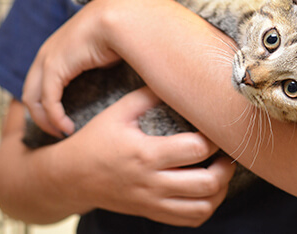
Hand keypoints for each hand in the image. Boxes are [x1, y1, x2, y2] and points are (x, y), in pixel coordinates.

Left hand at [22, 0, 121, 136]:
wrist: (121, 17)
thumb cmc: (121, 31)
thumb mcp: (107, 50)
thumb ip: (102, 64)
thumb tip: (115, 75)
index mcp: (58, 48)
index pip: (41, 81)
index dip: (47, 103)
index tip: (62, 119)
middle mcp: (47, 53)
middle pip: (31, 92)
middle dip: (40, 116)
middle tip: (57, 132)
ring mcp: (47, 59)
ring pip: (33, 100)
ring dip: (45, 121)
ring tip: (62, 133)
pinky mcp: (53, 68)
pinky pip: (48, 101)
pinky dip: (55, 118)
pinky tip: (67, 128)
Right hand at [63, 86, 236, 226]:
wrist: (69, 178)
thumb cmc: (95, 140)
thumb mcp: (117, 112)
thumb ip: (147, 95)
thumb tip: (176, 77)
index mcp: (145, 153)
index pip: (196, 149)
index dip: (214, 138)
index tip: (216, 128)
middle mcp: (151, 182)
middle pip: (207, 183)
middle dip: (226, 167)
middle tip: (226, 153)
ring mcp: (152, 202)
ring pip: (202, 208)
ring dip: (220, 191)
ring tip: (220, 172)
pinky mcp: (151, 212)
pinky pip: (190, 221)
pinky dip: (206, 208)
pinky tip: (206, 190)